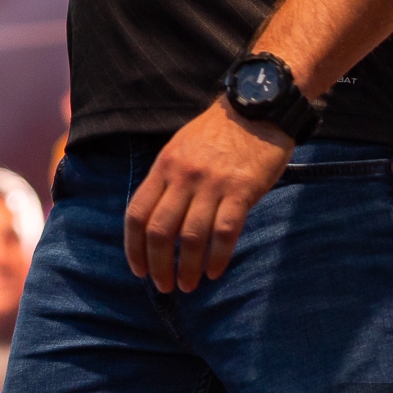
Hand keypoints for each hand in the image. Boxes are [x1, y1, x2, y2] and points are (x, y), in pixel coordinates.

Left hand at [124, 99, 292, 292]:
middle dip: (158, 265)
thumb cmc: (219, 132)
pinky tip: (215, 272)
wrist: (259, 106)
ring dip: (187, 268)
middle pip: (159, 231)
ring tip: (188, 285)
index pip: (137, 214)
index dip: (134, 248)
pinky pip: (224, 232)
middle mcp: (183, 176)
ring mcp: (212, 183)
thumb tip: (154, 221)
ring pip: (191, 237)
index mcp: (164, 166)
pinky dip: (217, 258)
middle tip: (164, 286)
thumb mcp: (181, 148)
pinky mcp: (241, 189)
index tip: (139, 270)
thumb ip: (167, 180)